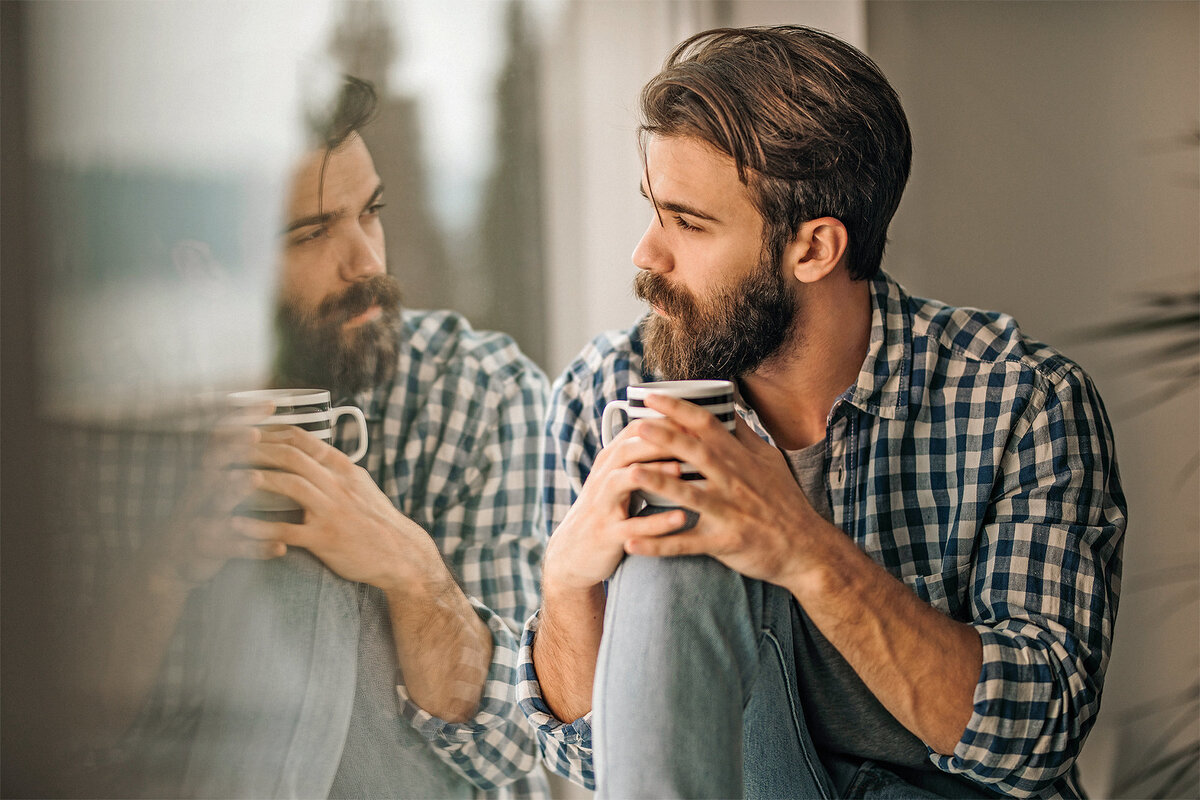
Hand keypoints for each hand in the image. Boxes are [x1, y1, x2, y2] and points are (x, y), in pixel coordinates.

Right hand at [146, 408, 285, 594]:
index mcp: (204, 478)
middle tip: (253, 433)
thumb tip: (260, 430)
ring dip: (232, 491)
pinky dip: (254, 547)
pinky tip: (280, 546)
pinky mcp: (204, 552)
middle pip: (211, 465)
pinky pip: (231, 549)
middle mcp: (197, 495)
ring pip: (215, 505)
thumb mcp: (210, 489)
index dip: (241, 421)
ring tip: (252, 478)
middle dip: (231, 449)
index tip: (269, 403)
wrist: (169, 565)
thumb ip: (231, 462)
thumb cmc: (201, 519)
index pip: (221, 442)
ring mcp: (198, 522)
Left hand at [230, 426, 443, 592]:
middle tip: (227, 452)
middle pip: (291, 456)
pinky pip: (287, 530)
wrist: (400, 554)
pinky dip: (259, 527)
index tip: (247, 434)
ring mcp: (332, 511)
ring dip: (255, 479)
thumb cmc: (376, 520)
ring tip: (228, 479)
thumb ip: (334, 469)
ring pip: (289, 485)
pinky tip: (236, 525)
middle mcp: (338, 484)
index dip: (270, 433)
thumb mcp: (360, 485)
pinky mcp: (326, 539)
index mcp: (343, 469)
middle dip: (255, 451)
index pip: (304, 439)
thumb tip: (310, 452)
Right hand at [541, 421, 693, 594]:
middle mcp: (603, 478)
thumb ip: (636, 458)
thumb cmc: (604, 512)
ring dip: (655, 474)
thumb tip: (672, 434)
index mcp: (609, 462)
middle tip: (694, 437)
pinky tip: (680, 518)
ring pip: (625, 481)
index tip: (694, 418)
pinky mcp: (608, 534)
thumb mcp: (614, 479)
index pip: (634, 430)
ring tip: (682, 471)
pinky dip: (657, 522)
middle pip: (628, 449)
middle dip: (661, 440)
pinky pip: (633, 526)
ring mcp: (603, 505)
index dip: (663, 422)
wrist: (572, 553)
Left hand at [620, 394, 830, 589]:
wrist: (806, 549)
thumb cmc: (784, 502)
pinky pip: (686, 544)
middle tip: (637, 425)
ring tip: (630, 474)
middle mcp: (734, 482)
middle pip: (696, 453)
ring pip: (690, 496)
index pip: (708, 425)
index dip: (679, 409)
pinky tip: (631, 544)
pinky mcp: (724, 542)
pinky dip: (658, 544)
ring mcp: (729, 513)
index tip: (652, 397)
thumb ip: (744, 436)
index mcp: (740, 460)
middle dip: (666, 438)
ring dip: (660, 484)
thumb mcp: (770, 461)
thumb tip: (727, 406)